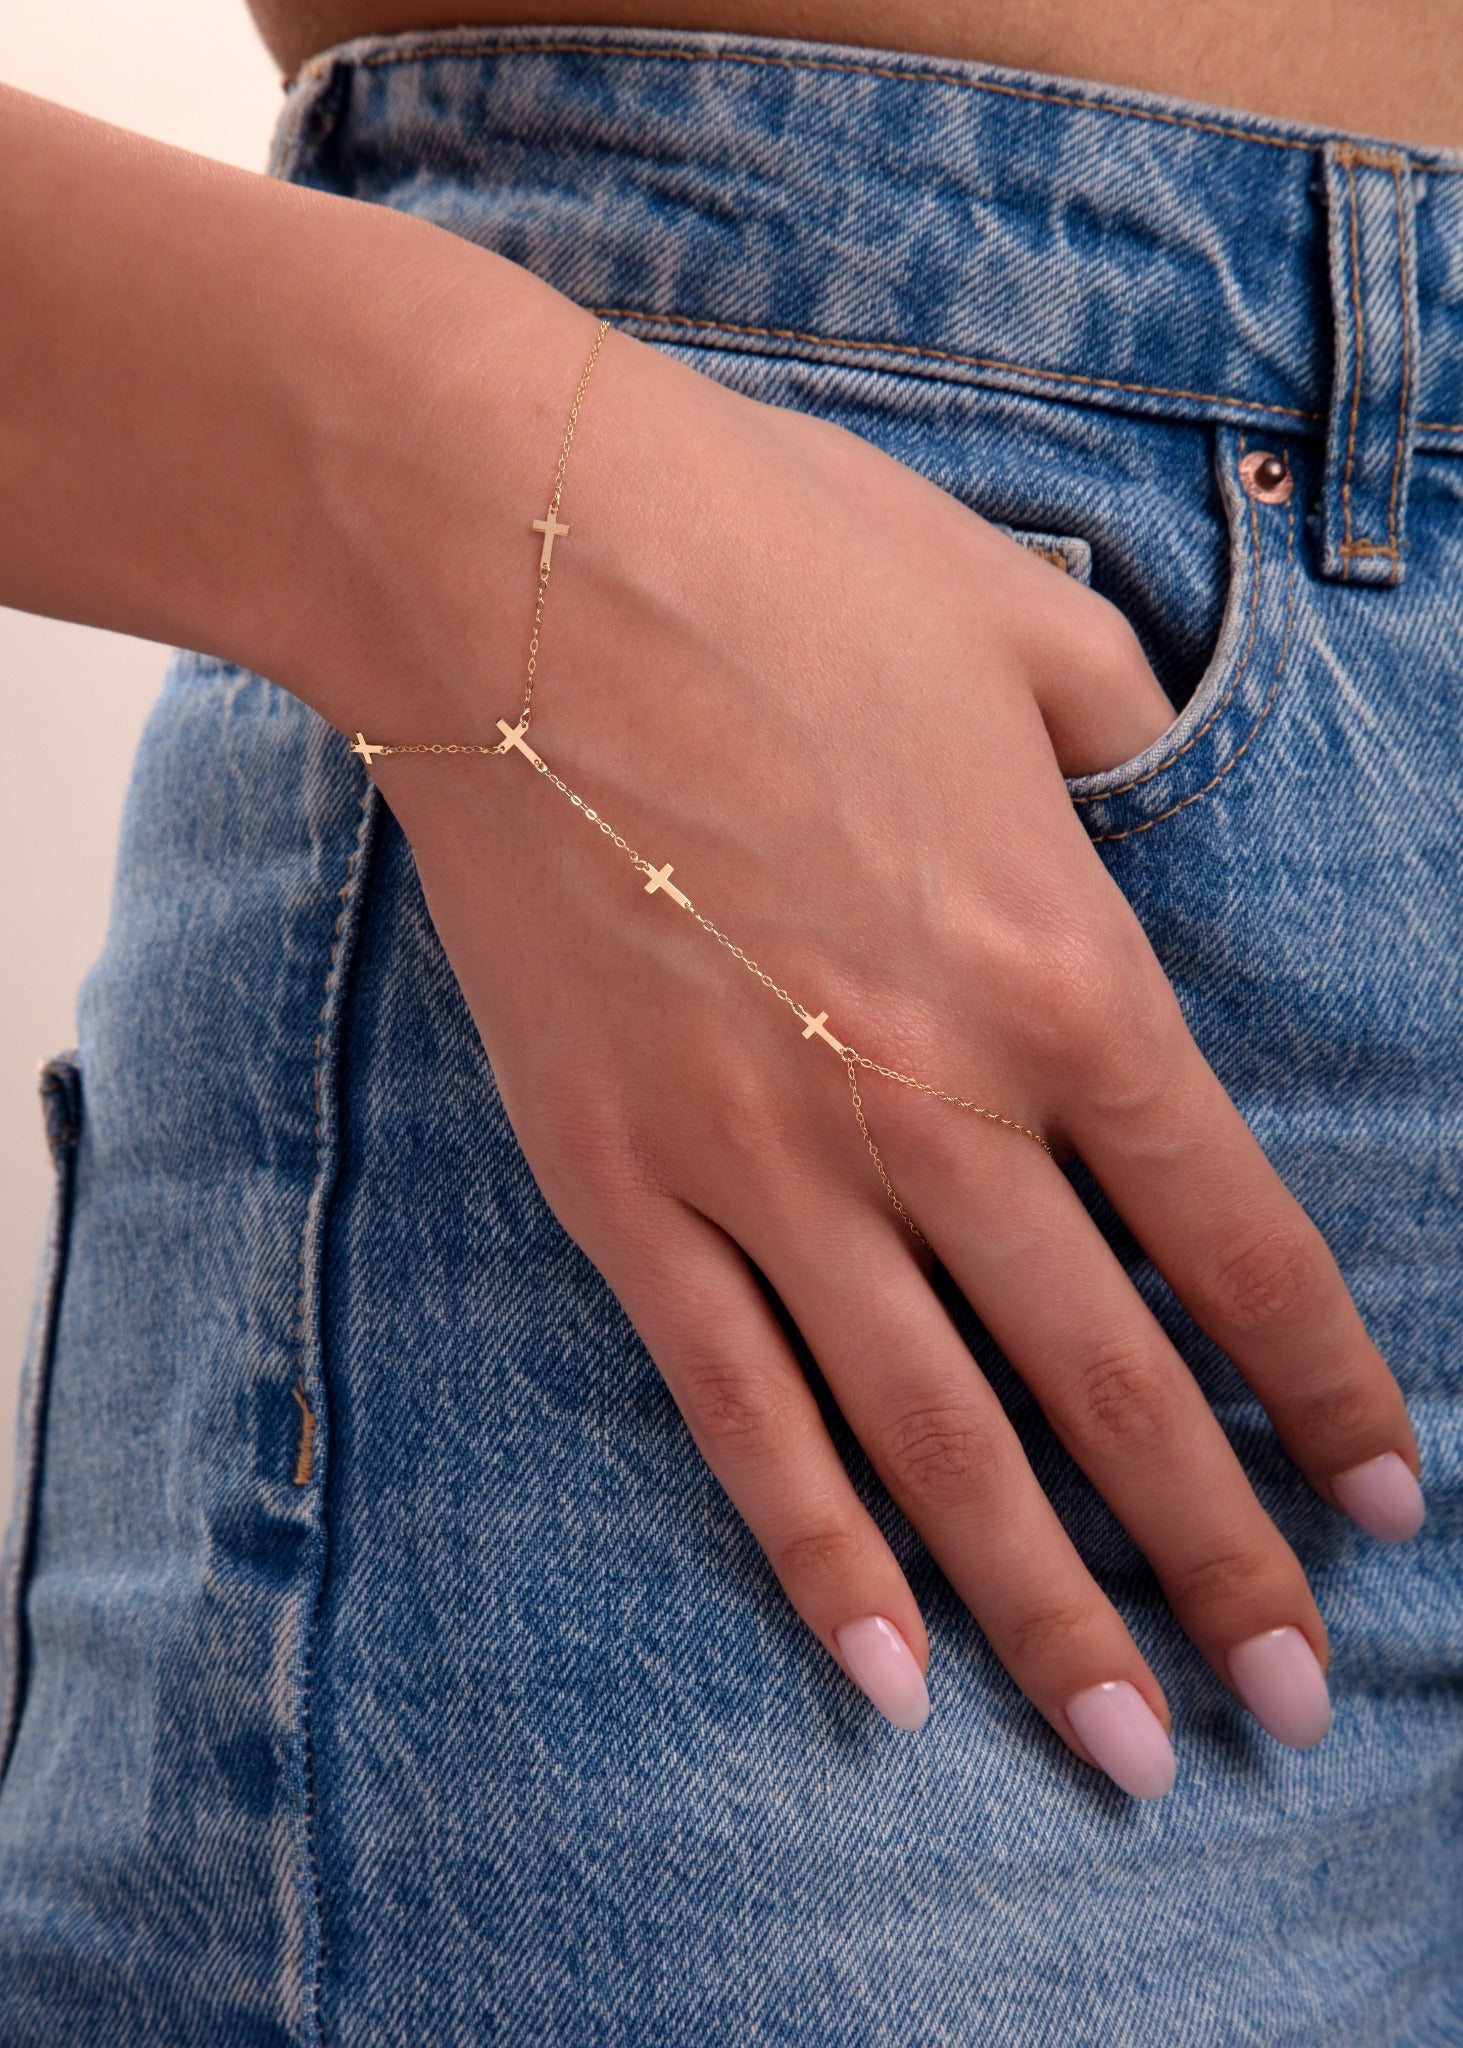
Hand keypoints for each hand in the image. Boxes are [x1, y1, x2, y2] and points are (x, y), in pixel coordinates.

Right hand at [373, 304, 1422, 1798]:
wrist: (507, 564)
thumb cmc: (780, 565)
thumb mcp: (1028, 632)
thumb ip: (1136, 752)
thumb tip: (1166, 813)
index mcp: (1065, 972)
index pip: (1239, 1246)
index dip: (1322, 1397)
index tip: (1375, 1510)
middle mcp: (933, 1106)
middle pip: (1109, 1389)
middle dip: (1214, 1568)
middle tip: (1286, 1709)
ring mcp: (764, 1162)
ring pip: (936, 1442)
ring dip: (1042, 1615)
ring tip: (1124, 1752)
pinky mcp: (617, 1182)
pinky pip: (737, 1408)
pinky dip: (816, 1552)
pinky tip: (882, 1672)